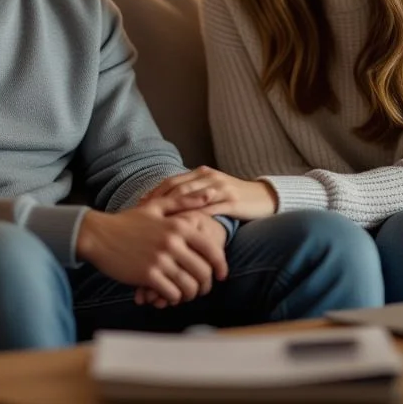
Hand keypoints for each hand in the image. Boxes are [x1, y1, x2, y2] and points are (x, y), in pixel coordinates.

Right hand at [75, 203, 228, 306]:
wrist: (98, 234)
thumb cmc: (128, 221)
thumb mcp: (156, 207)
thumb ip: (185, 202)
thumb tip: (211, 194)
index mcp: (179, 226)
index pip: (211, 250)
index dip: (220, 266)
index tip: (221, 275)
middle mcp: (173, 243)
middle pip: (203, 272)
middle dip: (206, 285)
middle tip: (201, 289)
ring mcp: (160, 260)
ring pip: (189, 286)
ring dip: (190, 294)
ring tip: (186, 294)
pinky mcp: (147, 275)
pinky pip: (171, 293)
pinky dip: (173, 298)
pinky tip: (169, 295)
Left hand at [141, 166, 278, 220]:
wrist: (264, 198)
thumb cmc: (234, 198)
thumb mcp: (212, 192)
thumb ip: (193, 195)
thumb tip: (167, 206)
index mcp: (202, 173)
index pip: (172, 181)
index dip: (154, 193)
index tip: (138, 206)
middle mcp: (209, 177)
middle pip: (177, 188)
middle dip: (157, 201)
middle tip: (141, 216)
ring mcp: (220, 188)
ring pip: (191, 197)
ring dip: (172, 211)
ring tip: (157, 225)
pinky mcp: (231, 201)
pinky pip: (209, 210)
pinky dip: (194, 219)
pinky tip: (183, 230)